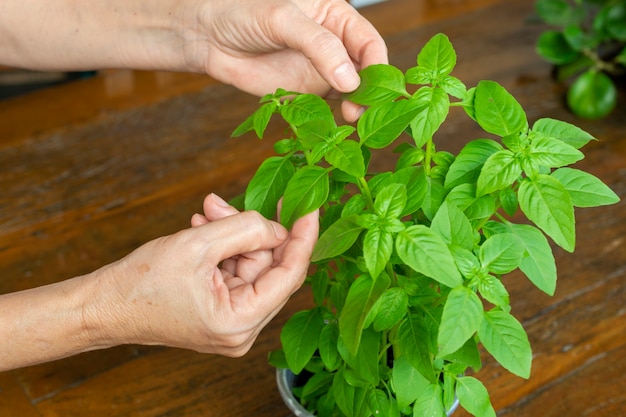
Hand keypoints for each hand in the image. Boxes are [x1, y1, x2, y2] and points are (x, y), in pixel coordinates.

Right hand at [94, 193, 318, 355]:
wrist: (103, 306)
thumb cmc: (141, 283)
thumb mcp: (198, 245)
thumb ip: (245, 230)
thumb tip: (278, 226)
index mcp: (240, 322)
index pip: (289, 275)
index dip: (302, 237)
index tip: (310, 207)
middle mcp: (241, 330)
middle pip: (267, 268)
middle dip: (250, 230)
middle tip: (226, 204)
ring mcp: (231, 322)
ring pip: (250, 265)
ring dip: (231, 235)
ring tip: (206, 214)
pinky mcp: (220, 312)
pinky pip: (234, 272)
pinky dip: (223, 248)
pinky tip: (204, 229)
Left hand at [193, 0, 387, 120]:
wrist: (209, 36)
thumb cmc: (243, 12)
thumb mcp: (283, 19)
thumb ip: (318, 45)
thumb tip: (350, 81)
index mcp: (336, 18)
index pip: (369, 43)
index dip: (377, 66)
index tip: (372, 88)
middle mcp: (334, 46)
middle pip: (364, 72)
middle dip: (369, 93)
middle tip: (362, 112)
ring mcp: (320, 71)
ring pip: (349, 94)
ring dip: (353, 109)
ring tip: (350, 122)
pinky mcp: (304, 94)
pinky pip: (325, 109)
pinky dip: (331, 120)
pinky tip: (330, 128)